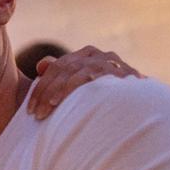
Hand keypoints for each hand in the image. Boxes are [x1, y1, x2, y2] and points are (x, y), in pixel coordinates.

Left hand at [25, 45, 139, 117]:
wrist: (139, 104)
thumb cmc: (104, 96)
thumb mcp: (79, 85)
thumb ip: (61, 73)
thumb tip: (42, 65)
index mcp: (83, 55)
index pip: (55, 68)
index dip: (40, 89)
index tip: (29, 110)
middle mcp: (95, 54)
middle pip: (62, 69)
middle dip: (45, 92)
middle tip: (35, 115)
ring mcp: (108, 60)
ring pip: (74, 72)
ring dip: (58, 93)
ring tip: (46, 111)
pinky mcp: (120, 70)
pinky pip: (92, 76)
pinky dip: (76, 88)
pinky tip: (66, 103)